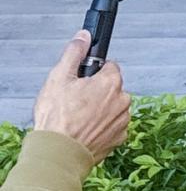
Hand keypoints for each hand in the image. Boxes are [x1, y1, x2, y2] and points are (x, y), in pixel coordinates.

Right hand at [32, 31, 129, 163]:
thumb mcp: (59, 78)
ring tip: (78, 120)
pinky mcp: (119, 138)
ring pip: (113, 108)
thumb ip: (74, 53)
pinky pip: (112, 127)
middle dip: (97, 93)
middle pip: (112, 88)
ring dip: (100, 111)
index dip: (93, 73)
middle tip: (76, 103)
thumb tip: (84, 36)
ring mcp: (122, 120)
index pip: (109, 67)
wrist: (58, 154)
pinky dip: (101, 128)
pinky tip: (85, 132)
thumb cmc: (57, 119)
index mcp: (111, 82)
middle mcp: (123, 100)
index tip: (82, 81)